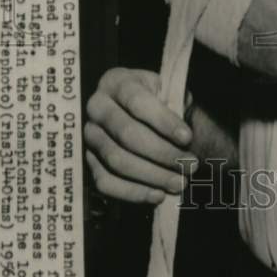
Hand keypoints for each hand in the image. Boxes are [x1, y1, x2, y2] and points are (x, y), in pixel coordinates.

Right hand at [84, 67, 198, 204]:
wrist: (135, 113)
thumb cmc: (157, 101)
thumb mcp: (166, 92)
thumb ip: (175, 105)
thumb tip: (185, 135)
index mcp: (116, 81)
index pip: (138, 101)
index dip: (163, 121)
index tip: (188, 138)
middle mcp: (96, 106)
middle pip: (127, 133)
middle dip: (162, 153)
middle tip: (190, 165)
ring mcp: (89, 135)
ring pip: (117, 160)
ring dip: (152, 175)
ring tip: (180, 183)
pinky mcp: (87, 161)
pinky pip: (105, 182)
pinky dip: (133, 192)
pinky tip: (158, 195)